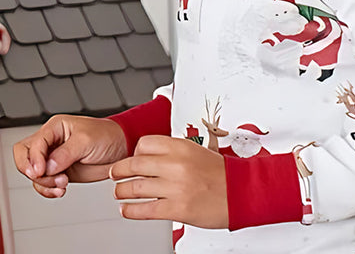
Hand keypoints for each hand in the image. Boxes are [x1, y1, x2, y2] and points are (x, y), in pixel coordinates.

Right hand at [13, 115, 127, 197]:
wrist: (120, 149)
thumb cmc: (105, 136)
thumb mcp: (86, 141)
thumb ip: (65, 153)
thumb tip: (48, 166)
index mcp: (54, 128)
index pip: (33, 143)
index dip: (34, 158)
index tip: (40, 171)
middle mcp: (51, 142)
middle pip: (24, 155)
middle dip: (30, 170)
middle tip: (43, 177)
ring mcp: (53, 158)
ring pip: (32, 173)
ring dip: (43, 183)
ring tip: (62, 184)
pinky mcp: (59, 172)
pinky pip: (43, 184)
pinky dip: (47, 190)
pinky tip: (60, 190)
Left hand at [110, 135, 227, 227]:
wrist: (240, 193)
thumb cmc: (222, 174)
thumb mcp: (198, 151)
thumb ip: (175, 152)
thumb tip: (154, 156)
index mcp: (181, 146)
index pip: (145, 144)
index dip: (134, 152)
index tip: (131, 158)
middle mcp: (176, 164)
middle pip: (136, 164)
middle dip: (120, 170)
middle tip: (114, 174)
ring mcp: (175, 187)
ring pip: (137, 187)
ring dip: (122, 191)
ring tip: (118, 193)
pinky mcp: (177, 208)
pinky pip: (146, 209)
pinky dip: (131, 210)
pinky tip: (126, 210)